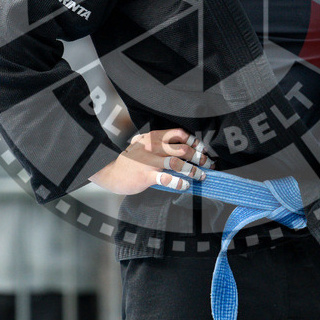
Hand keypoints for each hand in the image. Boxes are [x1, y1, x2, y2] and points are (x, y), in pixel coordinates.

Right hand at [89, 128, 213, 194]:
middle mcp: (153, 147)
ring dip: (193, 170)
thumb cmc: (131, 160)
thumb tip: (183, 147)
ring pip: (178, 163)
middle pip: (182, 149)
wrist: (112, 173)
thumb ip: (158, 143)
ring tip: (201, 175)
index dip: (194, 141)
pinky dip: (179, 182)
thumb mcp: (142, 144)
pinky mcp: (146, 176)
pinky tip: (185, 185)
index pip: (179, 134)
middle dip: (198, 157)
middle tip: (208, 163)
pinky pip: (167, 179)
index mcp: (153, 137)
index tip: (202, 149)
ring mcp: (149, 161)